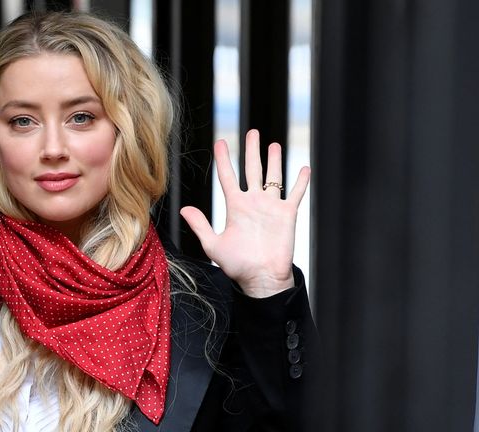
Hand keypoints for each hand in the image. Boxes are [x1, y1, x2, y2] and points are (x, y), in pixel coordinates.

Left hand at [180, 129, 309, 297]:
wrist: (261, 278)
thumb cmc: (237, 265)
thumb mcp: (214, 245)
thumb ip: (201, 225)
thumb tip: (184, 209)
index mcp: (235, 207)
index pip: (227, 176)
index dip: (223, 159)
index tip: (220, 142)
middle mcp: (253, 202)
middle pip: (252, 169)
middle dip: (251, 151)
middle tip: (252, 132)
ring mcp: (271, 207)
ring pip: (273, 177)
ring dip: (274, 160)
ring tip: (273, 144)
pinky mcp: (287, 214)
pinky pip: (294, 194)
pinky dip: (299, 181)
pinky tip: (303, 168)